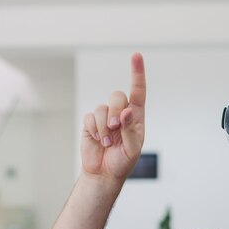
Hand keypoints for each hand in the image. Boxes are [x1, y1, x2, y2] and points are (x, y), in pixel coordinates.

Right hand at [81, 52, 146, 179]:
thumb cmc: (123, 161)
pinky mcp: (91, 123)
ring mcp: (105, 117)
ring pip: (102, 108)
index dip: (137, 73)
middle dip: (116, 111)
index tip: (136, 55)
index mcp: (135, 116)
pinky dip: (95, 130)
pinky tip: (99, 141)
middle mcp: (120, 113)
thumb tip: (127, 112)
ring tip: (108, 142)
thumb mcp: (133, 149)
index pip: (138, 91)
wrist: (105, 173)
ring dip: (104, 126)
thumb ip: (131, 130)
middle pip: (117, 96)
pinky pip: (90, 117)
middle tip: (115, 128)